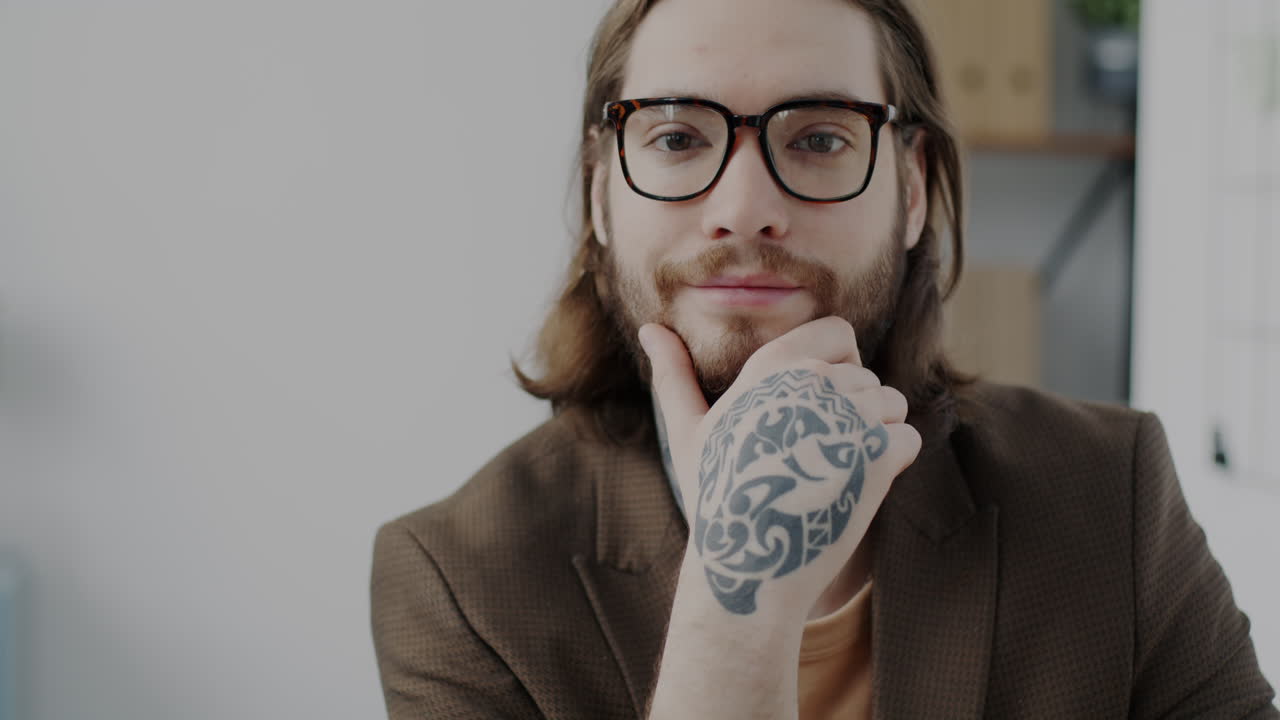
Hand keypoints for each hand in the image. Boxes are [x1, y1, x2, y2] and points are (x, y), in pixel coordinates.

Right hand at [639, 316, 920, 621]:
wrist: (750, 564)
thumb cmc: (717, 496)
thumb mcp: (689, 431)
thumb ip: (674, 375)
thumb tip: (648, 330)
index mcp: (771, 366)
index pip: (839, 332)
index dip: (838, 365)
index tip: (816, 405)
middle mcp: (813, 380)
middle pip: (867, 377)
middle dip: (851, 413)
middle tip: (813, 457)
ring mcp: (848, 414)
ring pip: (893, 405)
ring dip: (874, 437)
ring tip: (831, 472)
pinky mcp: (878, 453)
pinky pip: (907, 439)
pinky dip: (892, 464)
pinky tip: (854, 487)